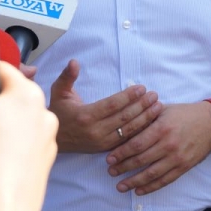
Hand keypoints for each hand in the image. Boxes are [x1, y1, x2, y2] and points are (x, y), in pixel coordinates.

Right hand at [48, 59, 162, 153]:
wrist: (53, 138)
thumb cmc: (58, 112)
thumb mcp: (58, 92)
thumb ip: (67, 76)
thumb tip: (74, 62)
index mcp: (85, 115)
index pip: (112, 105)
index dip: (128, 96)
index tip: (142, 87)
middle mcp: (95, 131)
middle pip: (124, 117)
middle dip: (142, 105)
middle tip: (154, 95)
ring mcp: (101, 142)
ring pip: (128, 130)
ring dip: (145, 118)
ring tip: (157, 106)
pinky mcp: (105, 149)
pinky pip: (126, 140)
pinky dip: (139, 131)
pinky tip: (150, 122)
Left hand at [106, 102, 210, 195]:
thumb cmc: (185, 114)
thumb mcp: (164, 110)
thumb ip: (145, 118)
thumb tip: (124, 126)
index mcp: (162, 128)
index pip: (136, 144)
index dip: (121, 153)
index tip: (109, 158)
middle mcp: (169, 144)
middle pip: (141, 160)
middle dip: (123, 167)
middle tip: (110, 171)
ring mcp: (177, 158)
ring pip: (151, 174)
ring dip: (134, 182)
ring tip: (121, 186)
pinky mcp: (184, 167)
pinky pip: (165, 180)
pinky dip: (151, 187)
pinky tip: (139, 190)